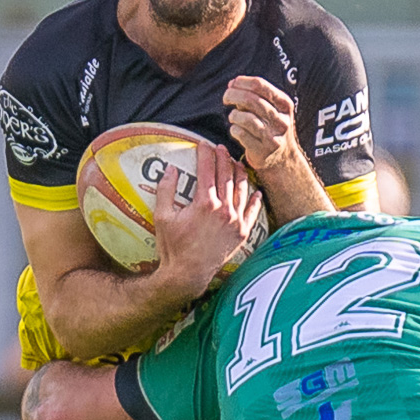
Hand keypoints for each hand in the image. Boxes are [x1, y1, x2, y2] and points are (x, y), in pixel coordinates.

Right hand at [153, 142, 262, 302]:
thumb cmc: (172, 248)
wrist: (188, 275)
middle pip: (226, 175)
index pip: (207, 170)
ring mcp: (235, 221)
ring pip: (241, 189)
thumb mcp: (162, 217)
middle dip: (223, 158)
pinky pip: (253, 212)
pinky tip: (256, 191)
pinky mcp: (242, 233)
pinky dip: (255, 199)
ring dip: (240, 173)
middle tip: (220, 148)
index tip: (203, 145)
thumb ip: (166, 190)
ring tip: (237, 163)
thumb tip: (170, 169)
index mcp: (204, 203)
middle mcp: (224, 209)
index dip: (205, 154)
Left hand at [223, 75, 301, 175]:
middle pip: (251, 99)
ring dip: (234, 115)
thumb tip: (233, 84)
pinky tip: (236, 130)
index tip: (232, 84)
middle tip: (226, 98)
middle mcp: (281, 120)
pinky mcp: (262, 151)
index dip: (241, 82)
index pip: (259, 84)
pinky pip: (241, 134)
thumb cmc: (271, 128)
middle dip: (233, 95)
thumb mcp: (271, 109)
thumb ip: (254, 95)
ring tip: (233, 117)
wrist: (283, 159)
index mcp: (284, 105)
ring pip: (246, 118)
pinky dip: (234, 129)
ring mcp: (273, 137)